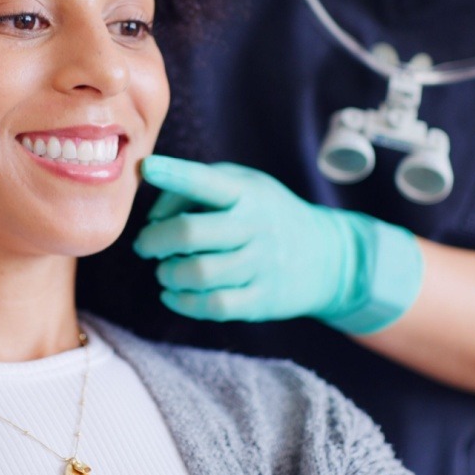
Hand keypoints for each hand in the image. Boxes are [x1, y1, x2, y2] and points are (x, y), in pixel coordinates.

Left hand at [133, 155, 422, 333]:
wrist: (328, 257)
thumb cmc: (267, 215)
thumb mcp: (244, 186)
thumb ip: (196, 189)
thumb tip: (152, 217)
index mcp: (247, 193)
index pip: (205, 181)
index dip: (173, 174)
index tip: (147, 168)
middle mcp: (255, 226)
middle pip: (190, 233)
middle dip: (154, 240)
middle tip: (146, 245)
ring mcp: (261, 265)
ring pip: (198, 273)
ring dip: (168, 273)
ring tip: (165, 270)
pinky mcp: (262, 300)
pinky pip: (214, 305)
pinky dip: (183, 302)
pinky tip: (173, 294)